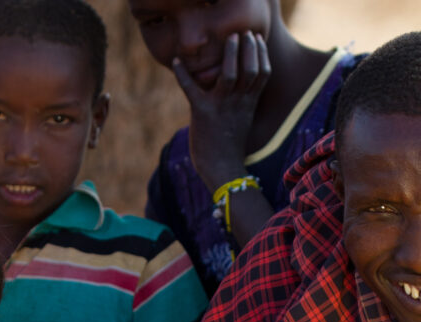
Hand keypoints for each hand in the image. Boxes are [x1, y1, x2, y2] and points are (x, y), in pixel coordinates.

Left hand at [173, 30, 270, 191]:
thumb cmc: (230, 148)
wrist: (223, 171)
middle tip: (244, 33)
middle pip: (250, 69)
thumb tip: (241, 90)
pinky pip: (191, 88)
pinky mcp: (202, 112)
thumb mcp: (242, 122)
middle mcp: (238, 103)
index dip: (262, 54)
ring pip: (229, 73)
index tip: (258, 40)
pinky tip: (175, 61)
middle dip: (249, 48)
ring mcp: (220, 107)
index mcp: (249, 104)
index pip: (262, 73)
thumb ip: (242, 103)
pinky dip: (182, 73)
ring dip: (230, 54)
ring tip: (229, 38)